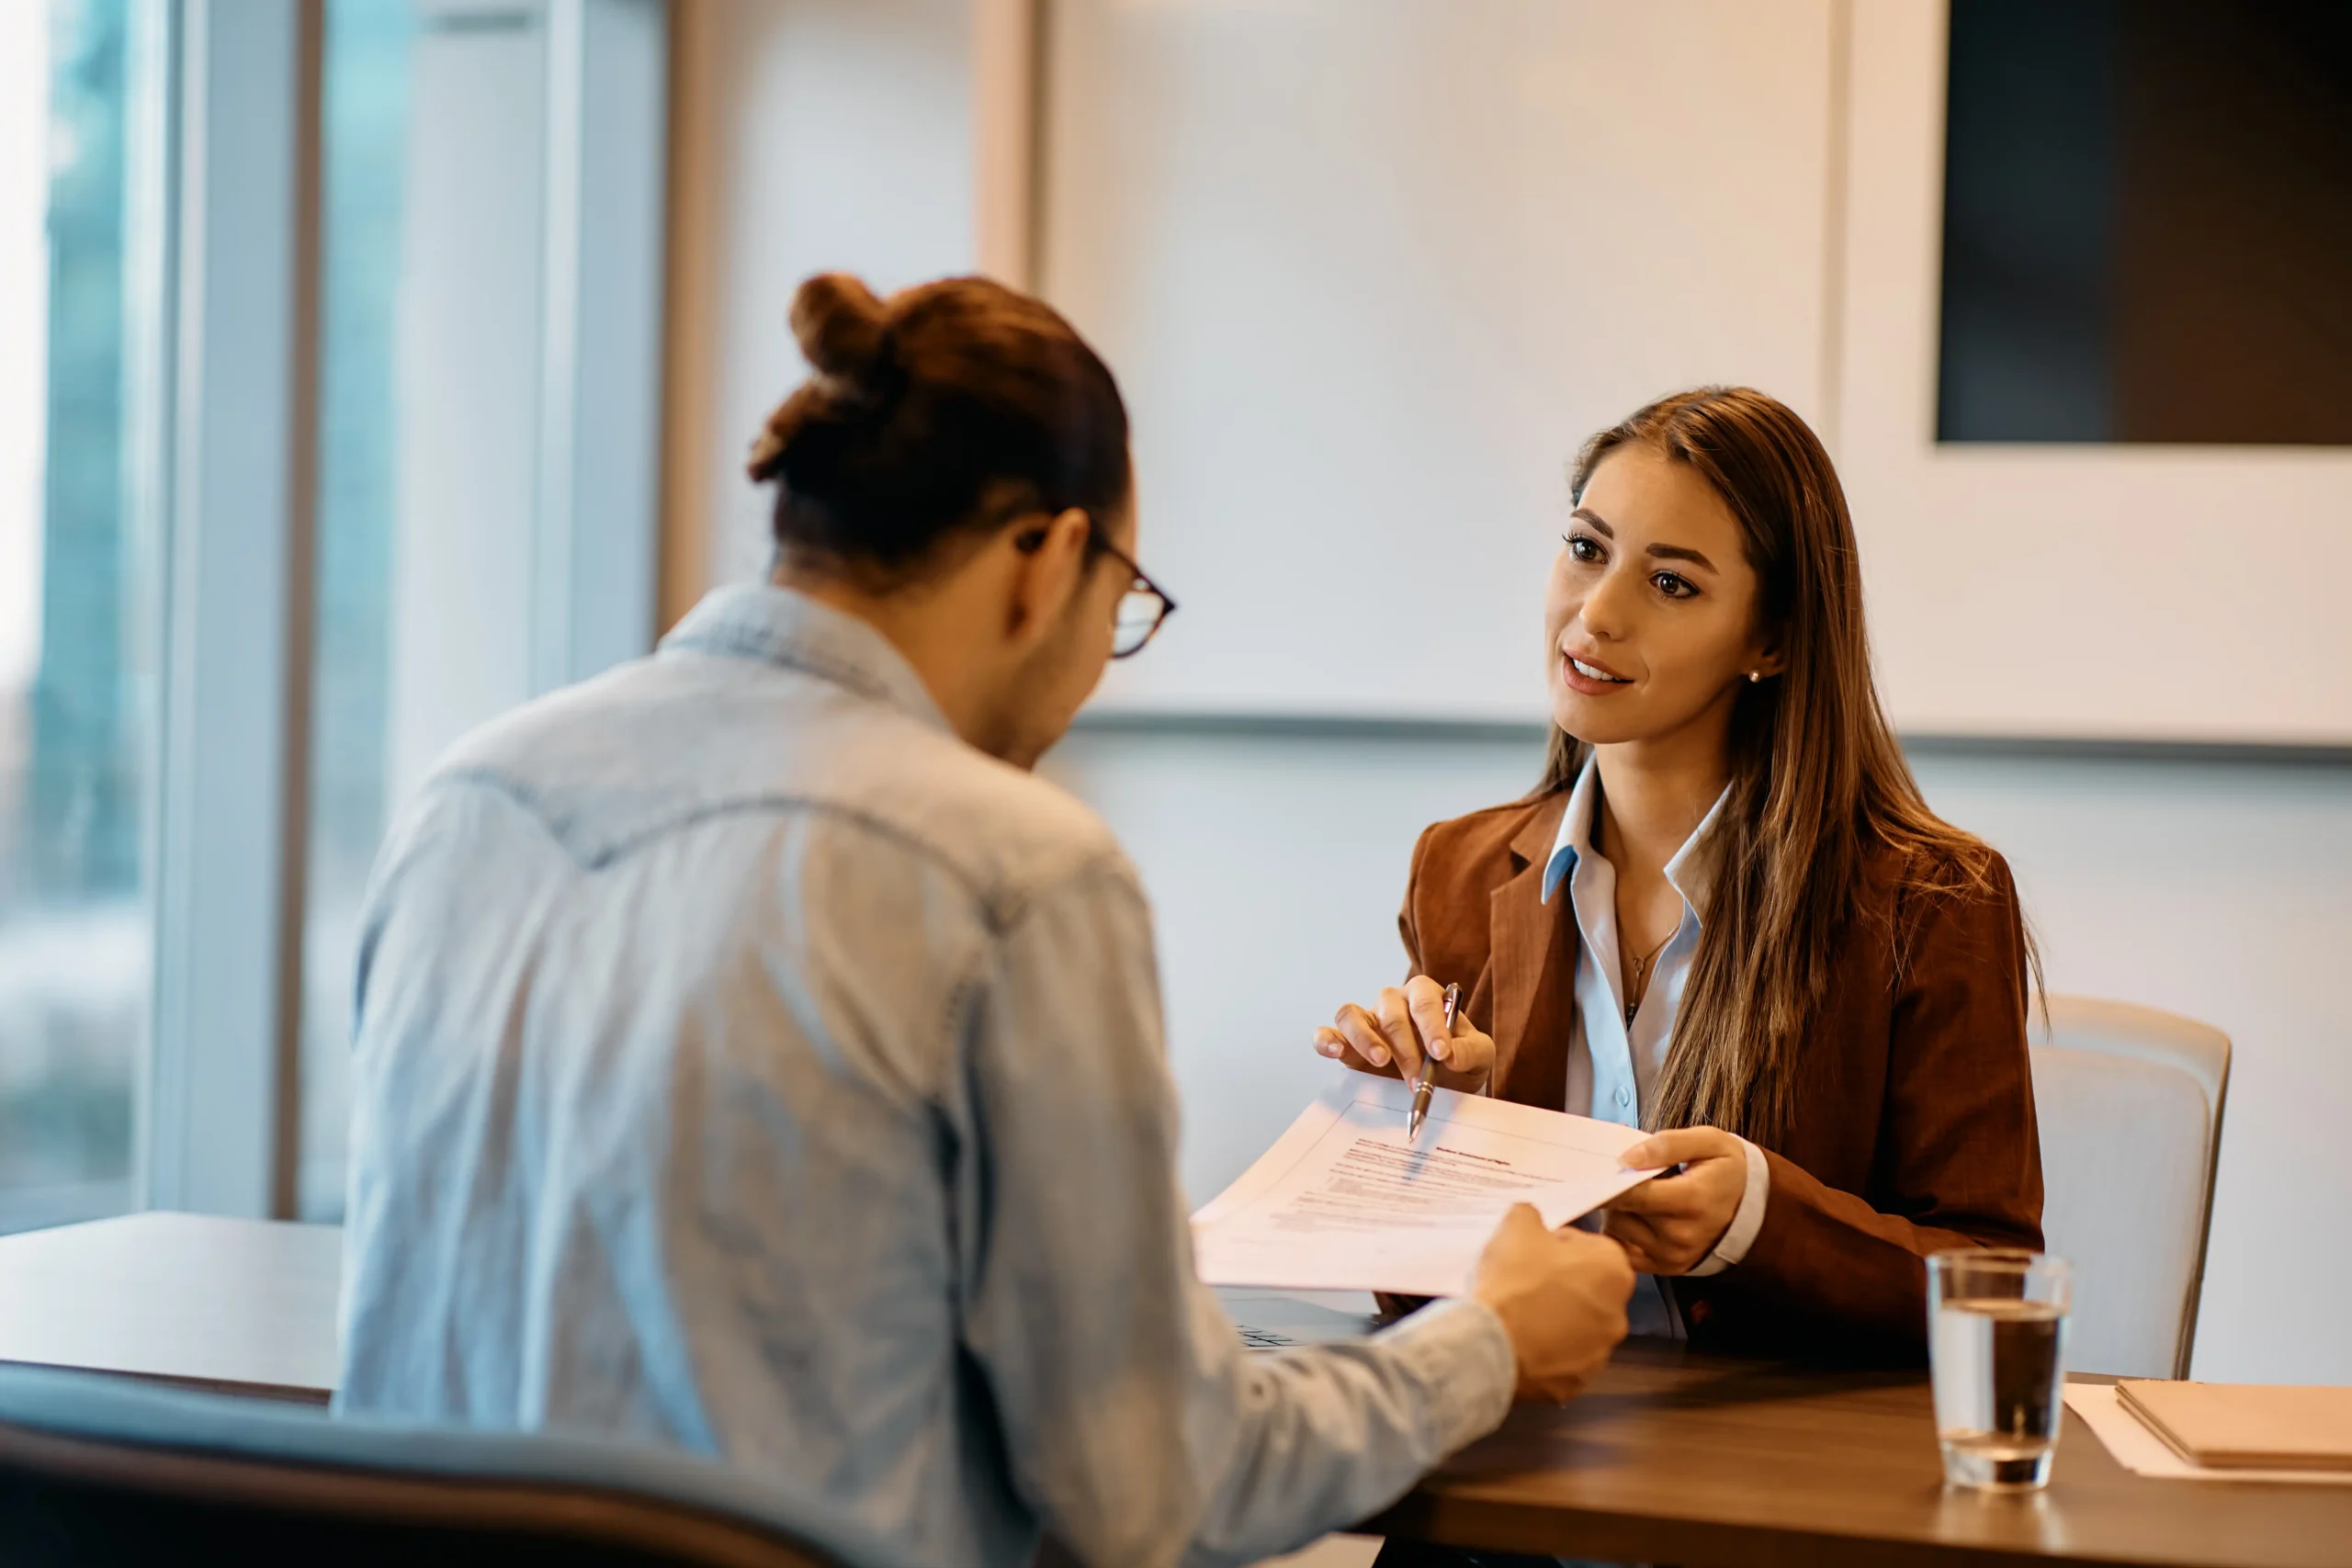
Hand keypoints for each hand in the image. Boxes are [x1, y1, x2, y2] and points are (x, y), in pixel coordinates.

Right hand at [1311, 975, 1494, 1092]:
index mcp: (1425, 995)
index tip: (1441, 1053)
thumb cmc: (1459, 1062)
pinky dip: (1327, 1040)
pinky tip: (1335, 1053)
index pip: (1424, 1000)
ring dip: (1365, 1038)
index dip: (1432, 1025)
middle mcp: (1392, 1002)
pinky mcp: (1346, 1043)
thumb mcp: (1480, 1056)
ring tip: (1381, 1062)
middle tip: (1417, 1079)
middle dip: (1406, 1047)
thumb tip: (1450, 1055)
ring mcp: (1366, 1021)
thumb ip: (1471, 1051)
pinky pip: (1327, 1033)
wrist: (1444, 1085)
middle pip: (1390, 1011)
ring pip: (1352, 1014)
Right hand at [1471, 1203, 1633, 1403]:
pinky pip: (1561, 1361)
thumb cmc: (1513, 1279)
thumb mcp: (1517, 1224)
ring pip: (1577, 1328)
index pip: (1590, 1247)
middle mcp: (1618, 1313)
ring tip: (1519, 1315)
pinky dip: (1545, 1353)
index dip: (1559, 1246)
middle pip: (1588, 1289)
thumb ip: (1533, 1215)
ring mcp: (1599, 1353)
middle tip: (1524, 1282)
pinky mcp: (1576, 1384)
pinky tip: (1520, 1342)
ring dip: (1556, 1320)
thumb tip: (1534, 1223)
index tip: (1533, 1252)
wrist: (1492, 1344)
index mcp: (1614, 1270)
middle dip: (1562, 1285)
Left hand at [1600, 1127, 1748, 1274]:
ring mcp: (1672, 1256)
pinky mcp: (1665, 1268)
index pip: (1633, 1194)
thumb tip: (1627, 1158)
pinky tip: (1633, 1215)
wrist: (1755, 1210)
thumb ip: (1667, 1144)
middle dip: (1611, 1192)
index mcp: (1692, 1200)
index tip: (1595, 1168)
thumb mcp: (1709, 1142)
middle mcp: (1681, 1235)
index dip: (1608, 1181)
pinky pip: (1623, 1250)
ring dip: (1616, 1211)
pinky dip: (1621, 1232)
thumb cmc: (1727, 1170)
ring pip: (1616, 1231)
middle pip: (1620, 1213)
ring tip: (1634, 1196)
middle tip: (1621, 1176)